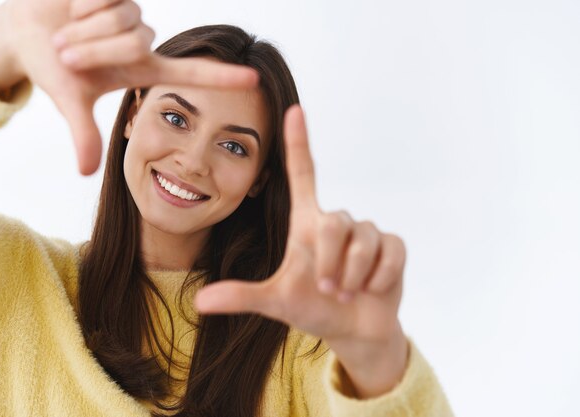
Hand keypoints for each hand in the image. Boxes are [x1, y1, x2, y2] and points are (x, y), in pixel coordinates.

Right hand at [0, 0, 257, 174]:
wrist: (23, 30)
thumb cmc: (51, 66)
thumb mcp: (69, 100)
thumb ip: (84, 133)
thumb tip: (87, 173)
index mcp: (142, 69)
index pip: (190, 73)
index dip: (221, 78)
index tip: (255, 79)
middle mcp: (142, 40)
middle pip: (137, 42)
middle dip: (96, 49)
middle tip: (67, 54)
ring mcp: (131, 12)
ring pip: (124, 17)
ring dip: (86, 29)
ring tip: (67, 31)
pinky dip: (81, 3)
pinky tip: (71, 6)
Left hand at [194, 105, 408, 396]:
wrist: (352, 330)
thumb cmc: (312, 308)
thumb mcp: (275, 302)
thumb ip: (241, 297)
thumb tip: (199, 303)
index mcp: (306, 223)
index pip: (303, 174)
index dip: (298, 142)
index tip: (293, 108)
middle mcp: (336, 222)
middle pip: (335, 223)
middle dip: (330, 263)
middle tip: (328, 289)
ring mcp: (367, 233)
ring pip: (364, 241)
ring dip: (353, 275)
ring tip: (346, 293)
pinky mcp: (393, 247)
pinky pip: (390, 252)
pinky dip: (379, 277)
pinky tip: (372, 288)